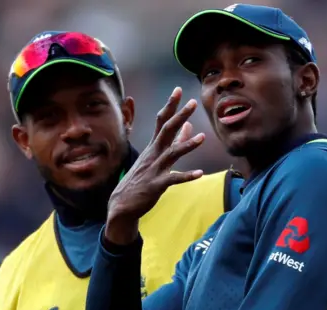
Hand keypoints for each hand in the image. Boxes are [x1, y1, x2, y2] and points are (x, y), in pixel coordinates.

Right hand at [105, 87, 205, 244]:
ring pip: (172, 154)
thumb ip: (175, 141)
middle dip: (180, 116)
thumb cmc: (142, 179)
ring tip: (203, 137)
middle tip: (193, 102)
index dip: (171, 105)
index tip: (178, 90)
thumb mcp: (156, 157)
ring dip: (187, 145)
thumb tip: (189, 125)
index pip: (162, 121)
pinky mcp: (157, 185)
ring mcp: (155, 169)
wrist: (123, 203)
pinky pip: (174, 179)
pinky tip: (199, 173)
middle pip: (167, 130)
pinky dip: (186, 176)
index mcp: (154, 146)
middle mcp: (154, 154)